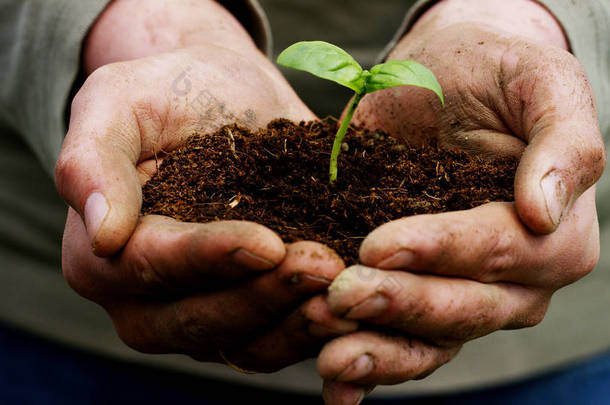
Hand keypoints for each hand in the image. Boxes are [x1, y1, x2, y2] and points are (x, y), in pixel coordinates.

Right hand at [56, 0, 352, 371]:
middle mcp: (147, 299)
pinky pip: (278, 338)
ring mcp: (202, 312)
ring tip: (346, 292)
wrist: (220, 96)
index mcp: (103, 255)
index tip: (267, 242)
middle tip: (323, 267)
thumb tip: (101, 233)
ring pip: (244, 342)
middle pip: (200, 318)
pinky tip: (354, 308)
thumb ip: (92, 160)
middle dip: (263, 295)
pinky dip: (315, 330)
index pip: (153, 266)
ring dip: (297, 324)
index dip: (210, 258)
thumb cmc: (166, 94)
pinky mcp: (250, 313)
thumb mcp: (116, 103)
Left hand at [319, 0, 604, 400]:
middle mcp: (514, 278)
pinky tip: (335, 386)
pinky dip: (369, 368)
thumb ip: (562, 142)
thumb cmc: (495, 74)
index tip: (381, 244)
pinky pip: (400, 340)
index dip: (447, 250)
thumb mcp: (540, 83)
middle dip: (405, 304)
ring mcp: (462, 292)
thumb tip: (545, 210)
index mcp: (554, 230)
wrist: (444, 79)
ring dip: (383, 352)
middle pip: (468, 306)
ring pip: (433, 340)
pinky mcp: (415, 293)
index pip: (505, 251)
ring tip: (331, 358)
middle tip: (343, 296)